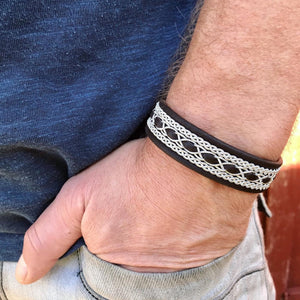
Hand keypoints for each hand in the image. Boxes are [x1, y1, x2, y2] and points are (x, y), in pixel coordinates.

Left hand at [16, 138, 255, 283]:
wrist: (193, 158)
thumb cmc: (135, 174)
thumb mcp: (80, 197)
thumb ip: (49, 238)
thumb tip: (27, 275)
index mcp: (118, 264)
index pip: (106, 264)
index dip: (112, 237)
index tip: (120, 215)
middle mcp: (154, 274)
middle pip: (137, 261)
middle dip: (138, 234)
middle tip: (145, 205)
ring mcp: (188, 264)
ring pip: (169, 254)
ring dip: (165, 233)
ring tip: (166, 203)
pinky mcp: (216, 249)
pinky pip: (199, 247)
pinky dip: (192, 231)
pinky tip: (190, 208)